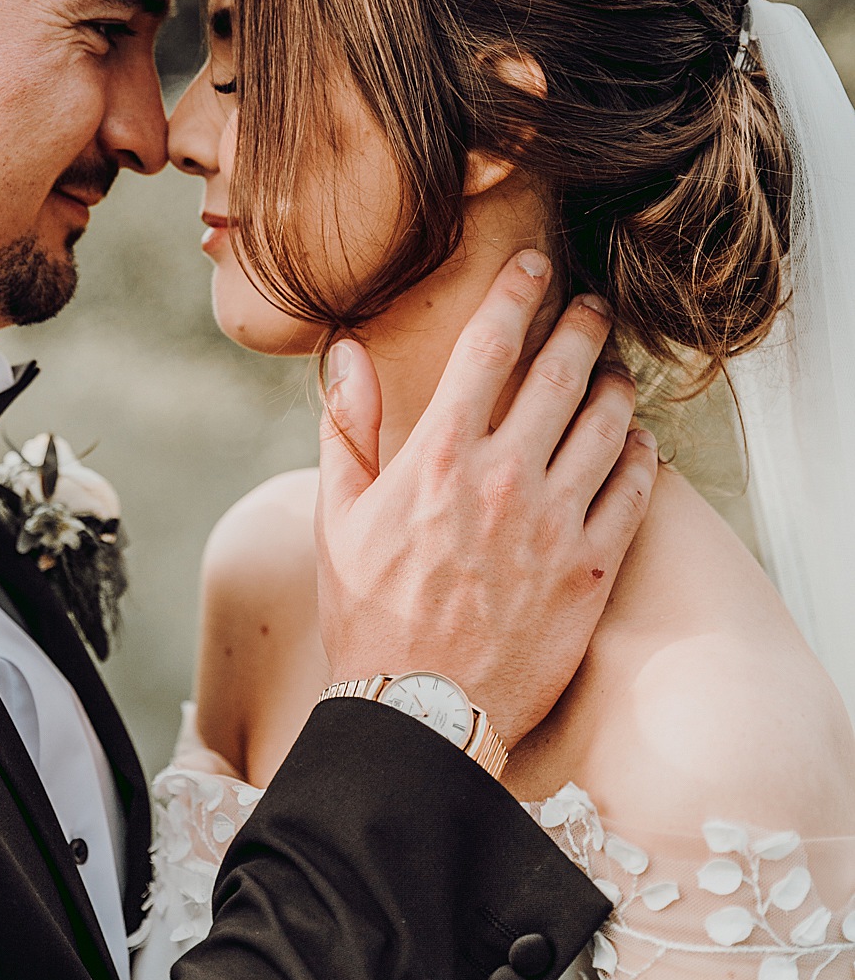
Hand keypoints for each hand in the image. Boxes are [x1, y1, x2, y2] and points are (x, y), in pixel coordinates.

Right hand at [314, 250, 657, 747]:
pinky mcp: (592, 568)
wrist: (421, 715)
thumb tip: (346, 353)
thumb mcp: (337, 517)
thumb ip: (347, 428)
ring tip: (616, 369)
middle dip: (584, 324)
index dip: (516, 292)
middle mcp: (504, 477)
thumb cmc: (370, 616)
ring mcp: (555, 522)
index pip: (489, 346)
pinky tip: (638, 442)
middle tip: (593, 305)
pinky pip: (636, 490)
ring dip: (618, 383)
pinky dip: (643, 454)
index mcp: (439, 456)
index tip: (534, 265)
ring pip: (609, 424)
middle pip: (563, 372)